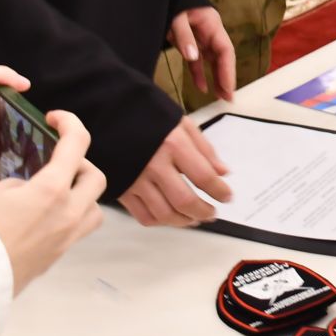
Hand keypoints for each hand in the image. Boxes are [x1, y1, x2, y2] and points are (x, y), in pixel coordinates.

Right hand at [0, 110, 104, 294]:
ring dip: (83, 195)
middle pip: (96, 178)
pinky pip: (77, 230)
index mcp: (53, 190)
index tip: (57, 119)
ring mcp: (67, 237)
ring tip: (58, 191)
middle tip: (59, 162)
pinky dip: (70, 216)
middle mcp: (69, 213)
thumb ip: (21, 184)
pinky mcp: (58, 255)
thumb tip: (30, 189)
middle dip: (82, 164)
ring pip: (94, 209)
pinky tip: (45, 215)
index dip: (71, 123)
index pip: (77, 143)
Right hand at [118, 117, 233, 227]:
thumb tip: (223, 172)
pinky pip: (143, 216)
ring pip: (164, 214)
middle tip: (212, 214)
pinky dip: (160, 222)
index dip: (219, 191)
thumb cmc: (148, 116)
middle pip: (184, 201)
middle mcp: (155, 165)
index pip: (204, 176)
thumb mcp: (181, 123)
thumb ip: (204, 149)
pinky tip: (170, 217)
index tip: (227, 197)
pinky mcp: (122, 189)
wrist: (108, 113)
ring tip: (194, 218)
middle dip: (203, 212)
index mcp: (173, 144)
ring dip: (184, 221)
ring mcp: (136, 179)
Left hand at [167, 7, 235, 101]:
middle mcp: (209, 32)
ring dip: (216, 77)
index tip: (228, 88)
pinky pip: (197, 61)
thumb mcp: (177, 17)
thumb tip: (193, 57)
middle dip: (226, 77)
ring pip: (211, 61)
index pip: (225, 50)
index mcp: (212, 24)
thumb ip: (184, 36)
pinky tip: (202, 88)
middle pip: (222, 57)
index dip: (228, 70)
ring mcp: (200, 37)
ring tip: (220, 97)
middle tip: (228, 98)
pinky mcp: (189, 42)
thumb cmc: (173, 0)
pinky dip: (199, 74)